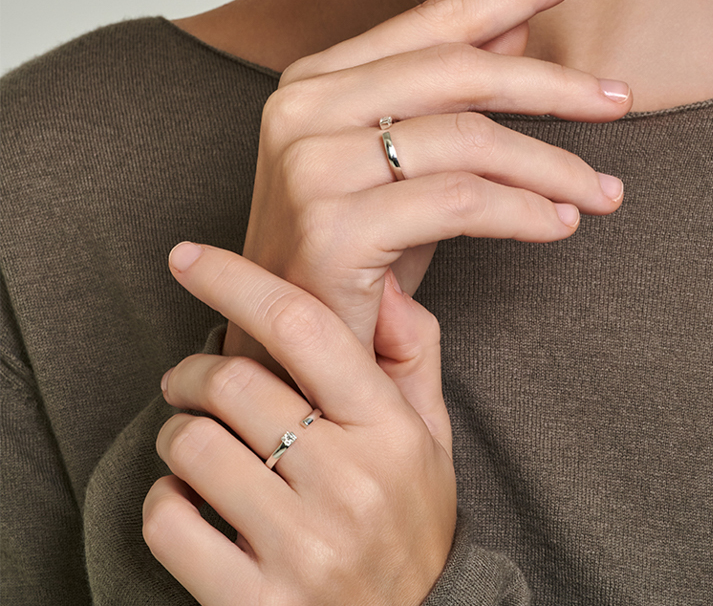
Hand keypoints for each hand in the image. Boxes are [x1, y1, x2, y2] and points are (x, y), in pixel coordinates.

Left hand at [145, 244, 455, 605]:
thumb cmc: (412, 522)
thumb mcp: (432, 436)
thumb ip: (411, 353)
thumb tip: (384, 282)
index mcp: (390, 430)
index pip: (303, 326)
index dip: (235, 279)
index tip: (187, 258)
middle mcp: (350, 483)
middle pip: (234, 382)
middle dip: (193, 372)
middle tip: (190, 381)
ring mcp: (303, 548)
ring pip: (194, 447)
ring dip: (177, 434)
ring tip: (194, 444)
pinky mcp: (256, 604)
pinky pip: (170, 523)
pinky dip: (163, 502)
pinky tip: (188, 504)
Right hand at [227, 0, 630, 358]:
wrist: (294, 362)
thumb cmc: (352, 263)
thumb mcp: (409, 166)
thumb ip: (451, 92)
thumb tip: (517, 24)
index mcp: (315, 78)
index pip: (431, 21)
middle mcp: (300, 106)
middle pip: (456, 70)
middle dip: (552, 84)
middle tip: (621, 99)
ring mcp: (308, 162)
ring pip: (467, 138)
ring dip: (553, 166)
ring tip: (604, 193)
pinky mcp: (329, 223)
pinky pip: (460, 200)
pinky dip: (524, 211)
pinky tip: (560, 225)